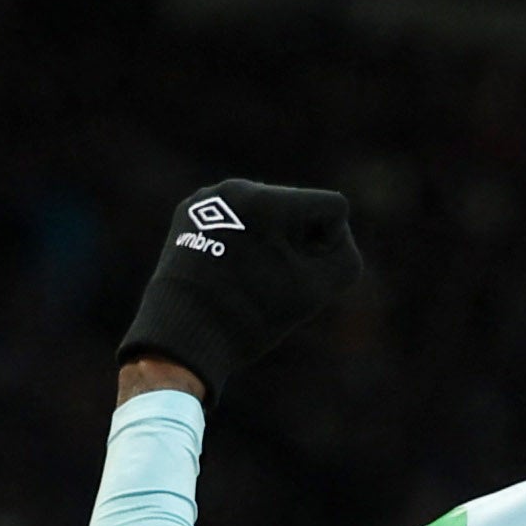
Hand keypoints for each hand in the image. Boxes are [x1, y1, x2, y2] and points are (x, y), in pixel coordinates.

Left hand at [117, 180, 358, 395]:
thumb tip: (333, 235)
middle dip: (296, 243)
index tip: (301, 274)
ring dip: (270, 243)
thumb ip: (345, 257)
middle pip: (296, 208)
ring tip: (248, 278)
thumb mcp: (316, 292)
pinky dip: (240, 243)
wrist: (180, 337)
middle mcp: (237, 187)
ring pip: (264, 214)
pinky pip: (233, 220)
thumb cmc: (251, 318)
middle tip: (271, 281)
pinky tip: (227, 271)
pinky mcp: (189, 212)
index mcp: (269, 200)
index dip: (329, 245)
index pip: (332, 208)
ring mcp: (209, 198)